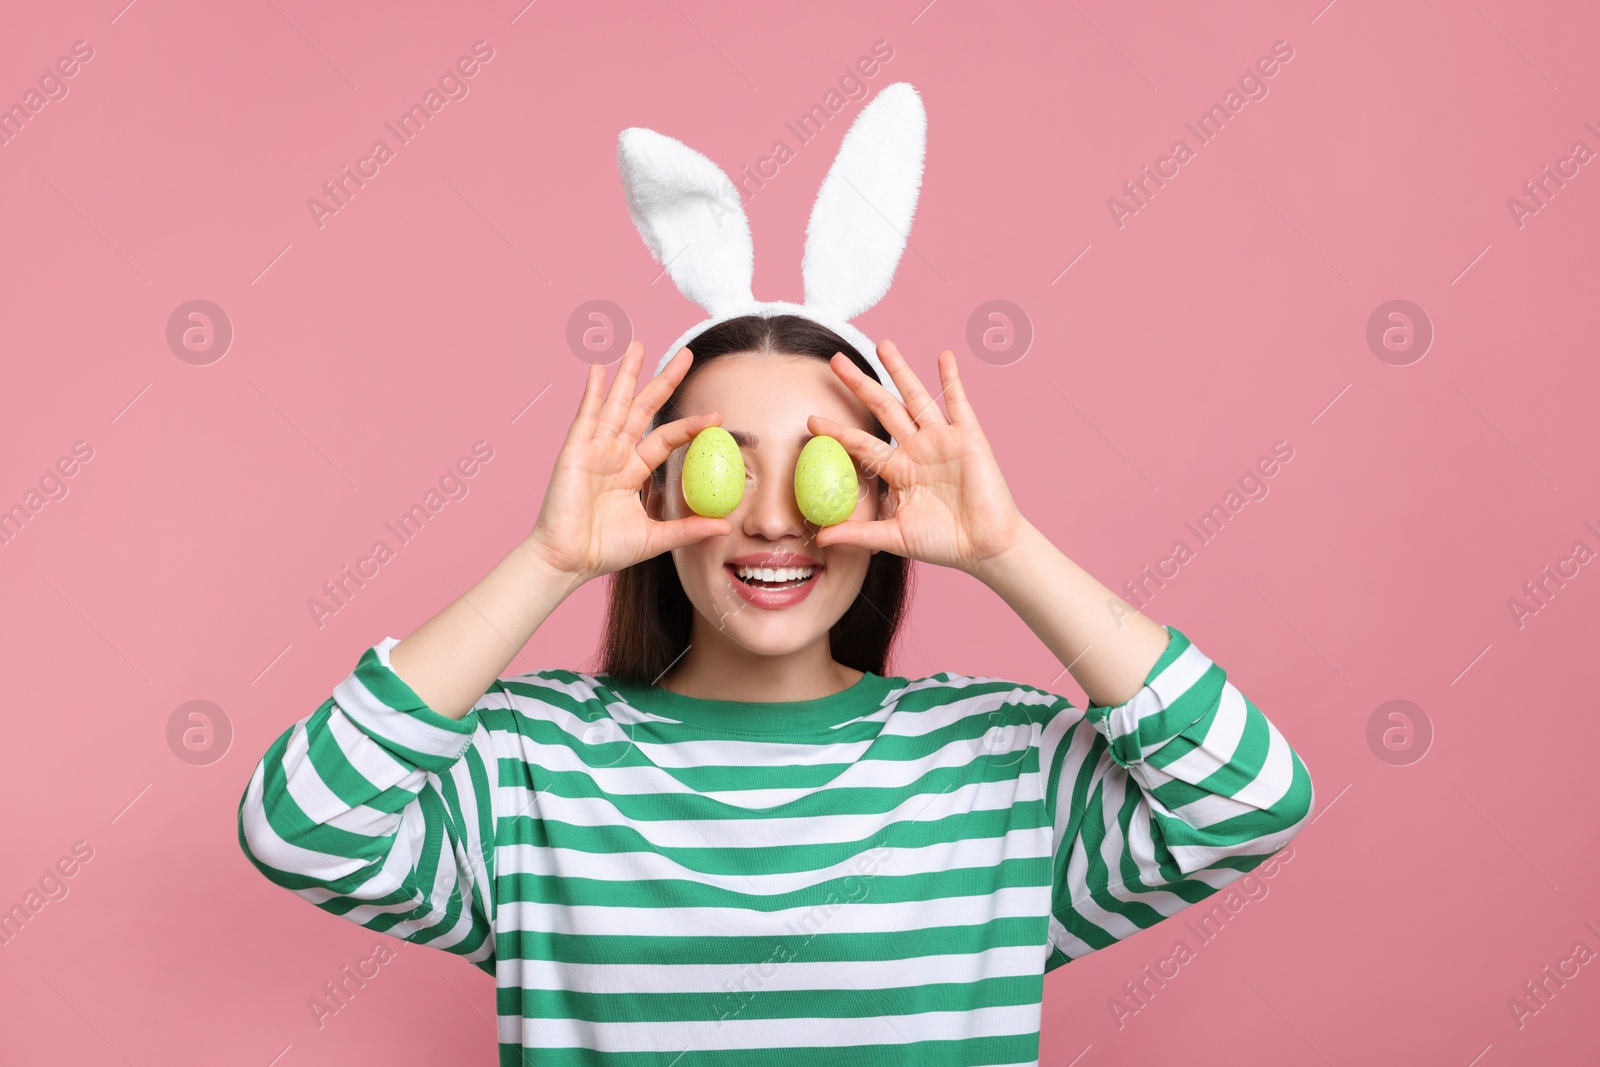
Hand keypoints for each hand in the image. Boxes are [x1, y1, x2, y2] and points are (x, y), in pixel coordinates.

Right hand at [525, 341, 730, 583]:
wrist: (569, 560)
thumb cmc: (604, 550)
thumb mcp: (655, 537)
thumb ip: (688, 528)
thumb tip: (725, 525)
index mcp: (633, 471)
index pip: (667, 438)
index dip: (690, 426)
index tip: (717, 417)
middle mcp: (615, 454)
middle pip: (645, 408)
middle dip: (664, 381)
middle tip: (685, 354)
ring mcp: (595, 449)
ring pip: (617, 403)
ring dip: (629, 374)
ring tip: (640, 345)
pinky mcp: (575, 450)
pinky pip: (586, 414)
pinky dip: (592, 389)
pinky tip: (599, 367)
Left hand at [807, 340, 1030, 577]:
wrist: (985, 547)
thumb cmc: (943, 543)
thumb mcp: (894, 536)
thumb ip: (858, 533)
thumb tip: (820, 538)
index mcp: (899, 471)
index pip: (861, 445)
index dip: (838, 432)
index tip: (811, 420)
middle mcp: (917, 450)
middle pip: (883, 408)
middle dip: (859, 385)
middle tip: (836, 361)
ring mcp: (942, 441)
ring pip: (916, 398)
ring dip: (900, 370)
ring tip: (883, 344)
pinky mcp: (968, 438)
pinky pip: (958, 403)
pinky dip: (951, 379)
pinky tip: (944, 356)